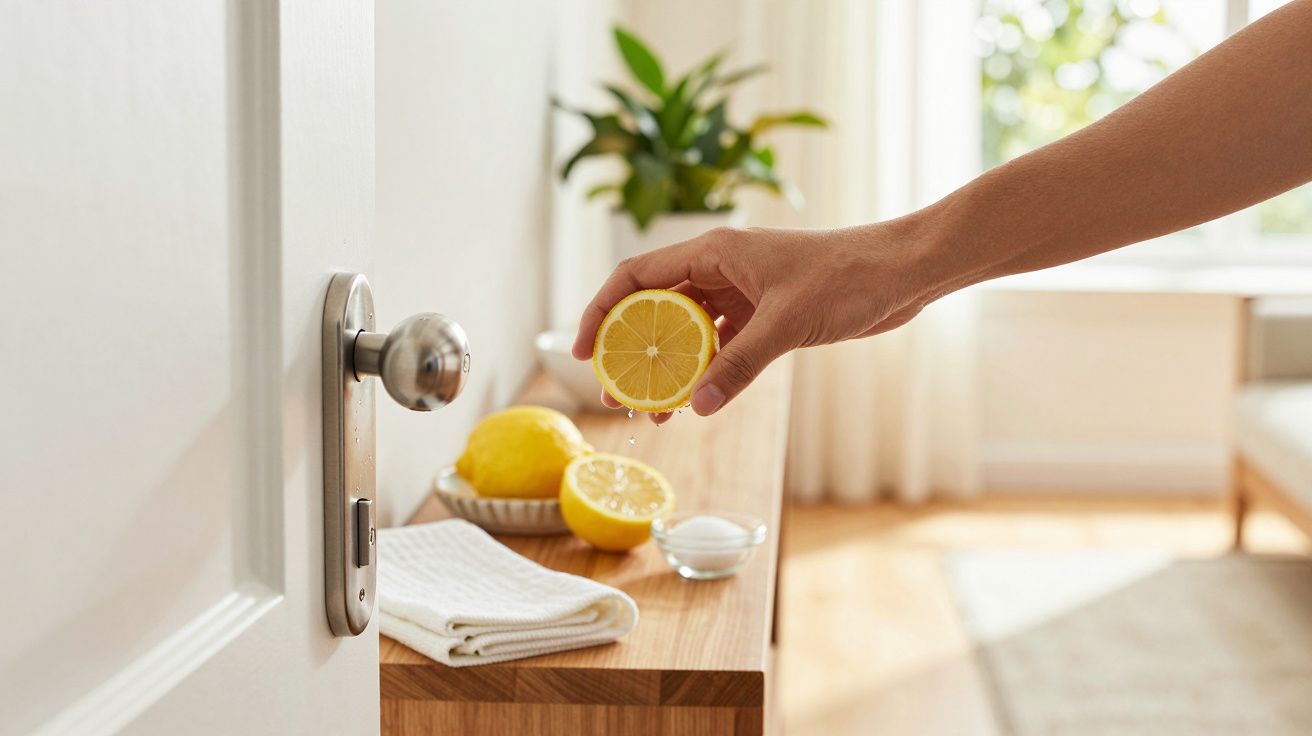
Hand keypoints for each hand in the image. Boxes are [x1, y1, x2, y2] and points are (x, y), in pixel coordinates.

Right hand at [572, 217, 948, 420]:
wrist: (905, 271)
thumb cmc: (850, 276)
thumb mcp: (787, 323)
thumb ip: (739, 365)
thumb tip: (697, 406)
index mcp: (716, 249)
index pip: (636, 276)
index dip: (601, 311)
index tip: (583, 352)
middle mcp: (722, 267)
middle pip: (657, 307)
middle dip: (632, 351)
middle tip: (615, 393)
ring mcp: (745, 291)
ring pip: (689, 331)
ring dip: (670, 368)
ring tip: (652, 410)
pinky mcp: (768, 314)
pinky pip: (722, 345)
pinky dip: (707, 371)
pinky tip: (696, 402)